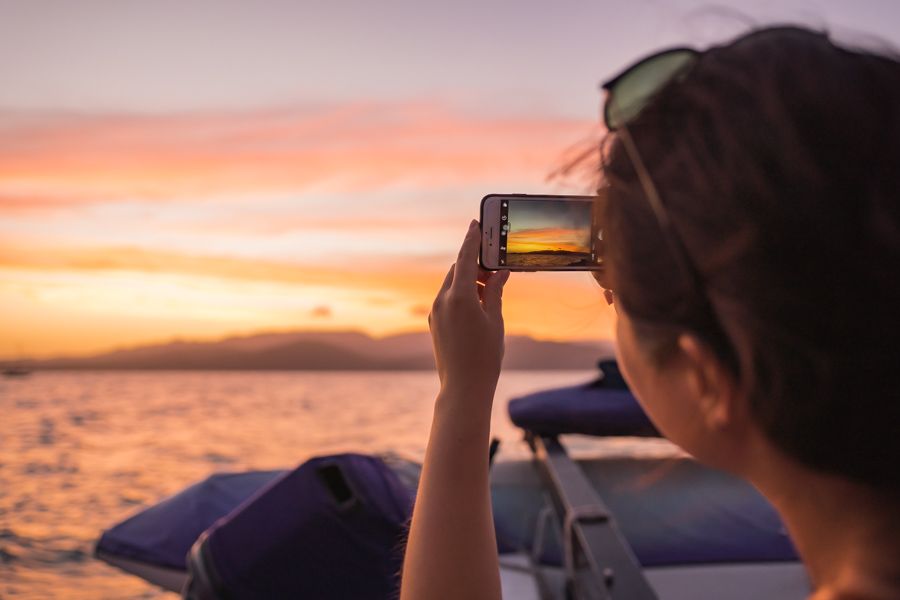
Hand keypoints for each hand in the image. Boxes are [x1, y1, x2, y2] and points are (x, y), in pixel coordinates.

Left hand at [428, 219, 510, 398]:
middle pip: (457, 270)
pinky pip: (448, 299)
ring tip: (489, 287)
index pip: (465, 258)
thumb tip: (499, 273)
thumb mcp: (495, 319)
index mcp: (459, 296)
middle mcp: (443, 300)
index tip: (475, 224)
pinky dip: (461, 294)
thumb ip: (494, 292)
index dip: (471, 239)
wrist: (463, 387)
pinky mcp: (435, 323)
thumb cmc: (484, 355)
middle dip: (474, 264)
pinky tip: (478, 303)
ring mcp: (436, 312)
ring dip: (468, 280)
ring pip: (452, 284)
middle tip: (493, 265)